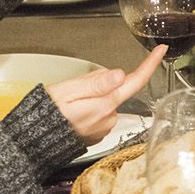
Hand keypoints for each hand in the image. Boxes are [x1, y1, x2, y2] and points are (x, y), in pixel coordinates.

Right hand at [47, 46, 164, 143]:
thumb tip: (119, 75)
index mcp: (104, 104)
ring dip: (93, 97)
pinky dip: (89, 109)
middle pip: (116, 89)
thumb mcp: (68, 90)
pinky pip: (99, 114)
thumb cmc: (46, 115)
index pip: (135, 82)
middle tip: (75, 88)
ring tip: (70, 103)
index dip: (150, 65)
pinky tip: (73, 113)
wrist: (33, 142)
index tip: (161, 51)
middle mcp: (108, 118)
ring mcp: (103, 128)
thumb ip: (96, 83)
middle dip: (101, 83)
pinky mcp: (96, 134)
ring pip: (106, 101)